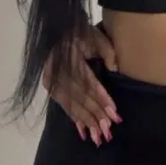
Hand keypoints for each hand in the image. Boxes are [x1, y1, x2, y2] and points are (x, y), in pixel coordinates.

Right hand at [42, 24, 120, 146]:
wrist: (57, 28)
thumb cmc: (81, 31)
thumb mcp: (95, 36)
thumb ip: (107, 51)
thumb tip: (116, 69)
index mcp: (70, 58)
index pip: (88, 82)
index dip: (102, 98)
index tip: (114, 112)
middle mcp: (58, 72)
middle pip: (80, 96)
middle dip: (95, 114)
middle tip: (108, 130)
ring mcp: (51, 80)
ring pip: (71, 104)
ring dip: (85, 120)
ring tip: (98, 135)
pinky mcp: (49, 85)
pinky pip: (62, 104)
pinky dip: (73, 118)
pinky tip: (82, 131)